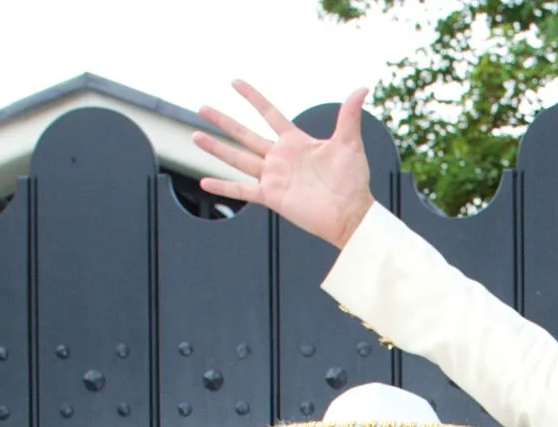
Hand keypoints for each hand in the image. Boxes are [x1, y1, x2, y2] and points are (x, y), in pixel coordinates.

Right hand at [194, 82, 373, 248]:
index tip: (234, 82)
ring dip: (216, 149)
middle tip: (202, 108)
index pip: (269, 114)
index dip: (253, 98)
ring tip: (196, 136)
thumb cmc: (353, 180)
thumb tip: (362, 88)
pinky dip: (223, 187)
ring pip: (238, 158)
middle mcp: (280, 157)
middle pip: (245, 134)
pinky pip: (242, 190)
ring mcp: (273, 177)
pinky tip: (204, 183)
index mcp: (295, 141)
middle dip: (223, 121)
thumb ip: (349, 116)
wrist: (350, 213)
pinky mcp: (271, 196)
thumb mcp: (349, 143)